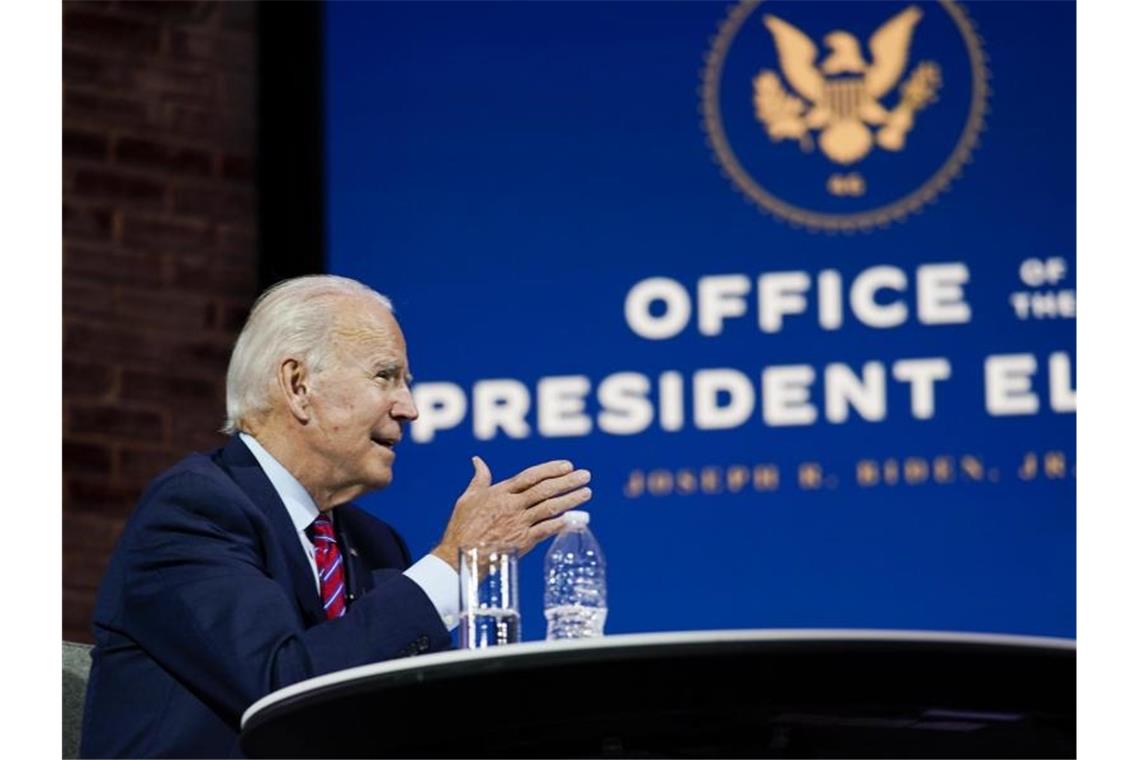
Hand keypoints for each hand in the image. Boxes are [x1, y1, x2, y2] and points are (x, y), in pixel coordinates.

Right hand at [431, 456, 591, 569]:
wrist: (460, 557)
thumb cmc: (461, 527)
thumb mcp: (467, 498)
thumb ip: (479, 478)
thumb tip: (477, 460)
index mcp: (500, 492)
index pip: (531, 476)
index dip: (551, 469)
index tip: (568, 465)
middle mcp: (512, 506)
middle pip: (545, 490)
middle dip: (568, 482)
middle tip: (586, 476)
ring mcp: (519, 524)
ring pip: (550, 508)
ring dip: (570, 500)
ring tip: (586, 493)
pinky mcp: (522, 542)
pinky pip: (546, 531)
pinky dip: (560, 524)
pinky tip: (573, 518)